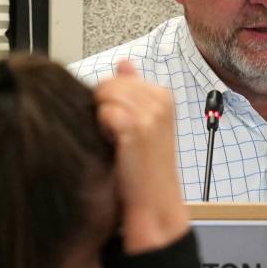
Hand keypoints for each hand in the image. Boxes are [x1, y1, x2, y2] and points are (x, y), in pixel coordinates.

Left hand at [95, 60, 188, 253]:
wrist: (153, 204)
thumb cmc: (143, 169)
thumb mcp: (143, 122)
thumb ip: (133, 89)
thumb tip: (124, 63)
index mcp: (164, 94)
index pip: (118, 79)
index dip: (110, 103)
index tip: (124, 128)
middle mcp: (161, 99)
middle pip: (108, 84)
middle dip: (104, 108)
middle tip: (119, 138)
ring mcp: (151, 111)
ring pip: (103, 95)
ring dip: (102, 119)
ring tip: (118, 143)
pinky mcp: (137, 125)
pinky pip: (104, 112)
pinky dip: (103, 129)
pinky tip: (116, 147)